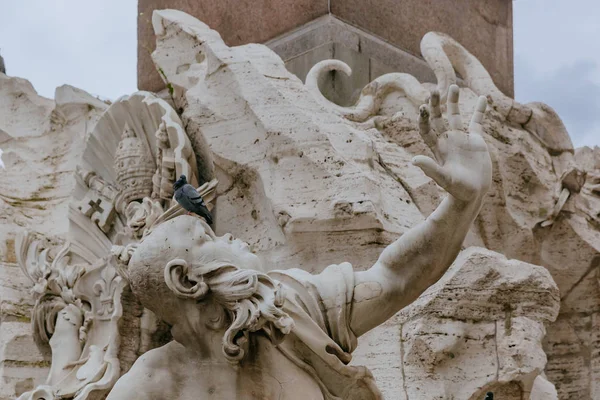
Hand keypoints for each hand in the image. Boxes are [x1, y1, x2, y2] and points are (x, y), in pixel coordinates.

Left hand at [413, 84, 491, 202]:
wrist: (474, 194)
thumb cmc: (457, 189)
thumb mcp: (443, 179)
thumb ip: (430, 168)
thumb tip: (413, 160)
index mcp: (437, 149)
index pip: (426, 129)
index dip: (423, 119)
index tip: (422, 107)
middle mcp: (447, 141)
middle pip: (438, 119)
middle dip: (435, 105)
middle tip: (433, 90)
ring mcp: (461, 140)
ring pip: (455, 116)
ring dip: (453, 102)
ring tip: (453, 86)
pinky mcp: (476, 141)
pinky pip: (477, 122)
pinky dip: (480, 110)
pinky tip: (483, 97)